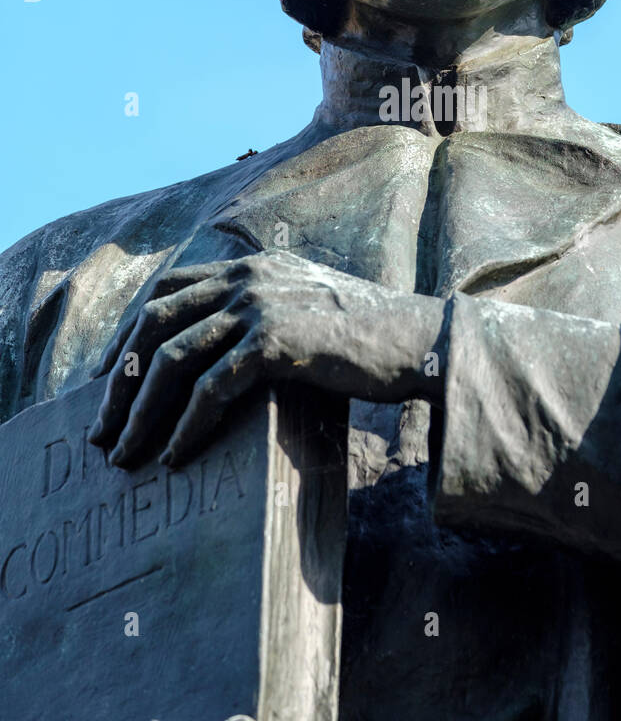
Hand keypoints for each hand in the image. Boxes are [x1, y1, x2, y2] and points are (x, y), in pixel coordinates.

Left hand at [88, 251, 444, 468]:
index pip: (165, 290)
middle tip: (102, 431)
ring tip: (127, 455)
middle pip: (153, 324)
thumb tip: (214, 359)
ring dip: (141, 413)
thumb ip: (261, 313)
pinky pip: (211, 388)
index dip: (125, 336)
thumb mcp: (305, 305)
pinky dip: (186, 426)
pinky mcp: (276, 342)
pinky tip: (178, 455)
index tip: (105, 381)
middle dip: (118, 383)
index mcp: (250, 265)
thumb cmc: (366, 336)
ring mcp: (260, 306)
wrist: (419, 340)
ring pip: (172, 359)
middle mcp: (247, 277)